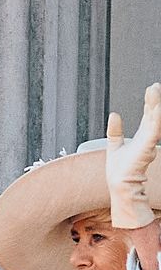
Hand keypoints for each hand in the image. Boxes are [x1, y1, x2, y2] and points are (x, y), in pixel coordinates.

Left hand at [106, 82, 160, 228]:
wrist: (119, 184)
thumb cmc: (119, 170)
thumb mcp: (114, 145)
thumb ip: (115, 130)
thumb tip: (114, 114)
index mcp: (142, 136)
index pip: (148, 115)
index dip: (150, 102)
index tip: (152, 89)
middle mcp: (148, 137)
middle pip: (153, 114)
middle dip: (155, 99)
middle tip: (155, 85)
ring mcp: (149, 141)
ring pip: (155, 118)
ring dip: (155, 104)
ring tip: (155, 90)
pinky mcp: (147, 145)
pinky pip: (153, 128)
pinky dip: (154, 117)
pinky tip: (155, 107)